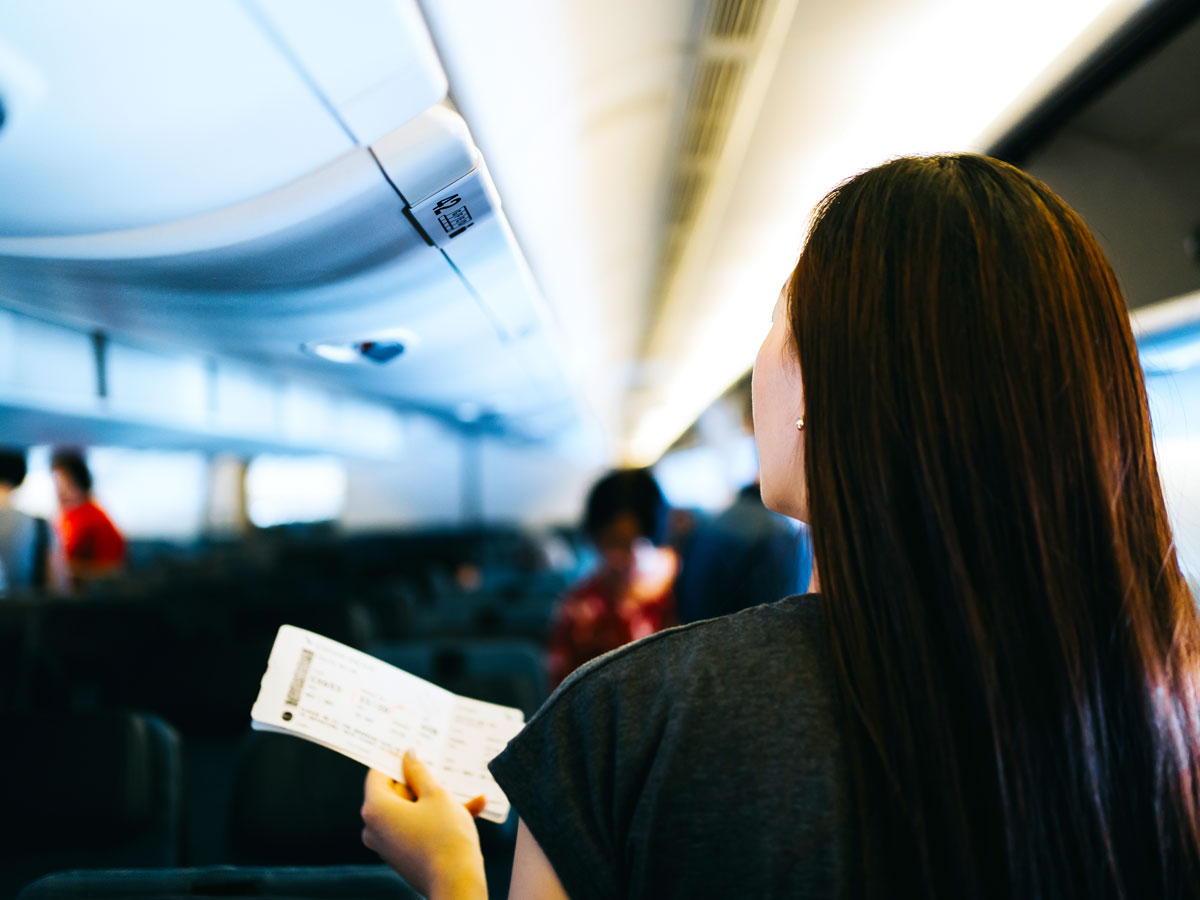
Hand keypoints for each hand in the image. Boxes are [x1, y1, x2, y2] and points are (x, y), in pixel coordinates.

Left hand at [361, 751, 487, 899]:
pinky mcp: (401, 856)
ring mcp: (386, 844)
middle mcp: (374, 827)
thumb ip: (419, 771)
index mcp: (375, 808)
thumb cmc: (445, 837)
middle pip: (395, 793)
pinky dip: (437, 820)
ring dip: (437, 801)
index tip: (413, 748)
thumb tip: (408, 755)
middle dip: (422, 783)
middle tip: (443, 773)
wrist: (457, 884)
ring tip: (468, 796)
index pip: (378, 773)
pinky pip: (416, 828)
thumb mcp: (436, 795)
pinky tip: (472, 810)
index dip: (396, 759)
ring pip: (411, 811)